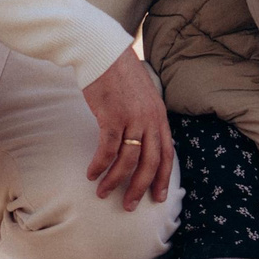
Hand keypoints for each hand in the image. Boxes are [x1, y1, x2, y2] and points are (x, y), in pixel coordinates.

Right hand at [82, 44, 174, 209]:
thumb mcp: (142, 97)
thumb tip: (141, 140)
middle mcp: (150, 120)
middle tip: (130, 206)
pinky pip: (107, 150)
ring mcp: (132, 119)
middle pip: (151, 163)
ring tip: (103, 193)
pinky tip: (91, 174)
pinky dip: (100, 165)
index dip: (163, 177)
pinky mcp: (112, 117)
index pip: (167, 153)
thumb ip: (145, 118)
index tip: (159, 197)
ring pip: (128, 160)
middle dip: (141, 187)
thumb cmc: (120, 75)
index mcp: (159, 116)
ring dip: (115, 181)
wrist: (103, 52)